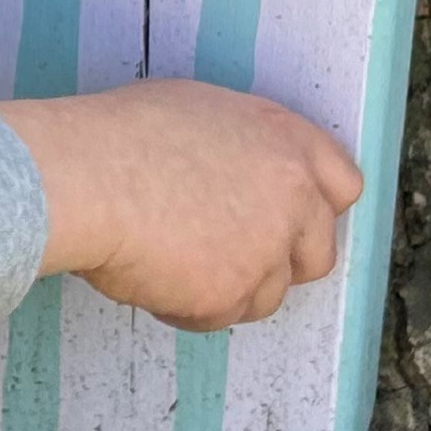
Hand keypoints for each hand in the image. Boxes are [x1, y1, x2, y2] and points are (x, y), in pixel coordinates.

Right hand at [0, 82, 365, 333]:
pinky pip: (218, 317)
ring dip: (228, 288)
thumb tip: (239, 174)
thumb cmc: (122, 136)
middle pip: (317, 254)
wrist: (87, 178)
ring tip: (171, 259)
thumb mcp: (202, 112)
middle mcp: (293, 198)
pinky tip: (150, 274)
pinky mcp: (232, 294)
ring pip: (266, 296)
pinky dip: (188, 307)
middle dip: (279, 263)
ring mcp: (267, 251)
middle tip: (227, 255)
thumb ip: (245, 148)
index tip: (286, 221)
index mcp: (288, 143)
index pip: (343, 187)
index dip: (313, 210)